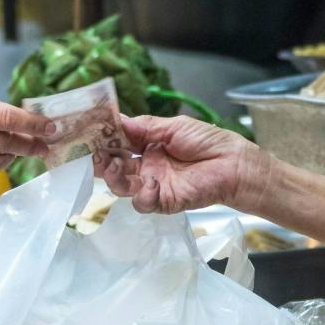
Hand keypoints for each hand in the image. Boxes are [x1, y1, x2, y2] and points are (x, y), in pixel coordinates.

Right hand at [94, 114, 267, 214]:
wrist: (234, 164)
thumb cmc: (209, 142)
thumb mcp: (173, 126)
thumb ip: (144, 126)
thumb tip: (116, 121)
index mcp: (148, 145)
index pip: (118, 144)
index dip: (103, 140)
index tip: (89, 134)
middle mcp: (147, 166)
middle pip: (114, 167)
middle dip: (101, 161)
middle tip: (95, 154)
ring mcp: (154, 185)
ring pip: (122, 187)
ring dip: (113, 178)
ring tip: (115, 166)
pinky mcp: (164, 202)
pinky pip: (143, 203)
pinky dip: (141, 195)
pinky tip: (150, 183)